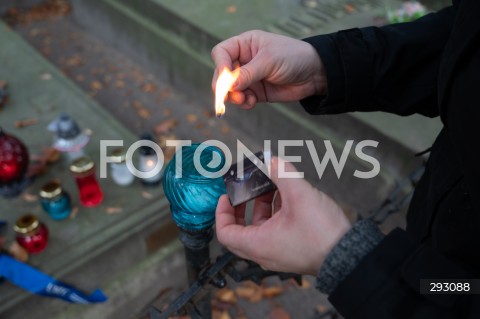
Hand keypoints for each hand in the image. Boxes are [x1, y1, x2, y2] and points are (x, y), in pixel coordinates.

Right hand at [211, 30, 326, 108]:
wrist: (314, 74)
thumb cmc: (294, 57)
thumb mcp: (269, 61)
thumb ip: (247, 74)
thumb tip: (228, 87)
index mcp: (245, 44)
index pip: (221, 53)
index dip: (220, 66)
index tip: (226, 79)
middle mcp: (244, 60)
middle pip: (222, 74)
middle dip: (224, 86)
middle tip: (226, 97)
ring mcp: (249, 77)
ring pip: (230, 90)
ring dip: (233, 97)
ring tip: (244, 100)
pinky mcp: (256, 92)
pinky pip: (242, 99)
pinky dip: (243, 103)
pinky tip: (252, 102)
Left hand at [215, 157, 350, 275]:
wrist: (350, 255)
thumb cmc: (322, 234)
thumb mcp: (299, 195)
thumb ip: (282, 174)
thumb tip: (271, 160)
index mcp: (258, 244)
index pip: (225, 233)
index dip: (221, 212)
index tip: (226, 197)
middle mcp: (266, 252)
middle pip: (242, 229)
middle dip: (244, 205)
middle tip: (248, 189)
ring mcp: (280, 252)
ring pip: (262, 227)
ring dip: (264, 205)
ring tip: (273, 185)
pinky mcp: (293, 249)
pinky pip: (277, 230)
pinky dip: (278, 212)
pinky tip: (289, 195)